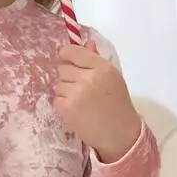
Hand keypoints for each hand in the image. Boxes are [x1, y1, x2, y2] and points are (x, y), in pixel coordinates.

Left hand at [54, 40, 142, 162]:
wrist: (120, 134)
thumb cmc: (118, 104)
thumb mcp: (112, 78)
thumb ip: (96, 59)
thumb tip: (86, 42)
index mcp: (102, 68)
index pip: (73, 52)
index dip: (67, 54)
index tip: (67, 59)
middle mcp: (89, 78)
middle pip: (63, 68)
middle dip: (69, 76)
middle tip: (81, 88)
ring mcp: (76, 94)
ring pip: (58, 84)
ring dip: (66, 91)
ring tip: (81, 101)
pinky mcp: (67, 108)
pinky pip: (56, 98)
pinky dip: (63, 104)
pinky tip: (76, 110)